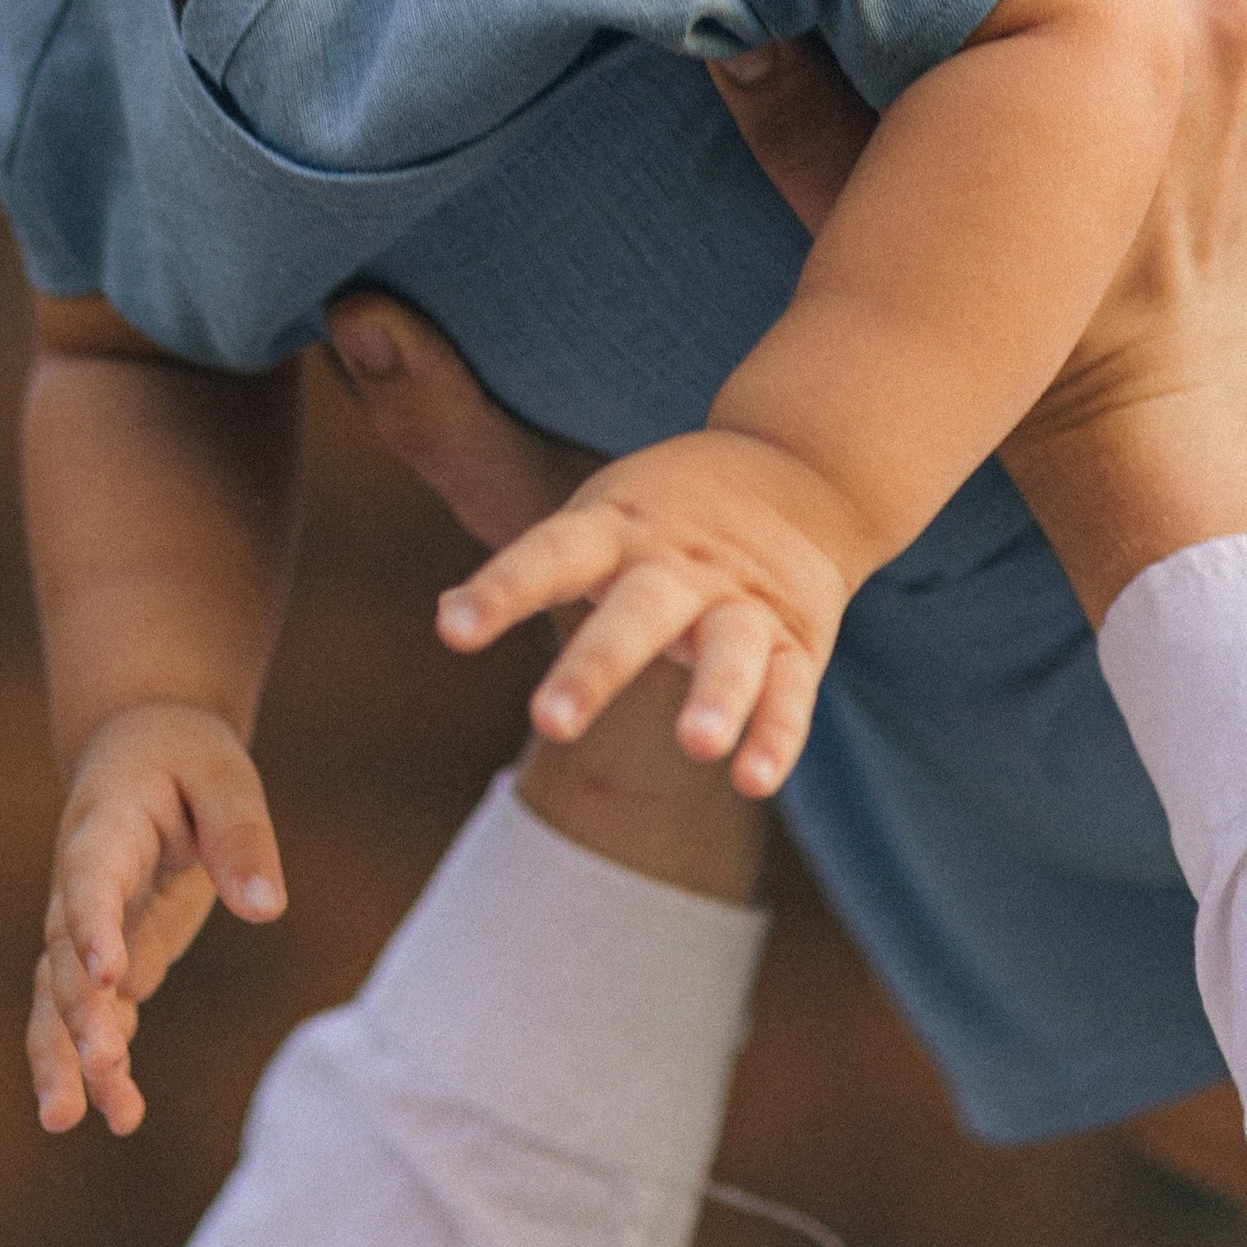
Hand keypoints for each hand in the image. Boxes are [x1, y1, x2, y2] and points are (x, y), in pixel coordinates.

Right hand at [29, 703, 285, 1136]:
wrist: (141, 754)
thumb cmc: (187, 762)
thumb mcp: (224, 778)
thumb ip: (242, 837)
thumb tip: (266, 909)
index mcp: (105, 829)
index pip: (91, 879)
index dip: (93, 926)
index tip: (106, 975)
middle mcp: (80, 888)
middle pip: (62, 956)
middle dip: (78, 1014)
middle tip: (102, 1063)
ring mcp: (86, 931)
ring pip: (58, 1001)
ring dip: (65, 1058)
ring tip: (68, 1120)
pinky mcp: (109, 963)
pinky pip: (94, 1017)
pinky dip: (101, 1066)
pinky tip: (121, 1116)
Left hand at [436, 428, 850, 796]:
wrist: (802, 465)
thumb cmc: (667, 512)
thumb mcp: (600, 517)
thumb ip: (533, 568)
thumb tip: (444, 614)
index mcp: (618, 529)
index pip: (553, 553)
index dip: (504, 588)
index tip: (454, 630)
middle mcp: (679, 564)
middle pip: (639, 610)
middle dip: (597, 666)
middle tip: (549, 723)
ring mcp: (741, 601)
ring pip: (732, 648)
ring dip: (717, 696)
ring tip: (695, 747)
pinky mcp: (795, 639)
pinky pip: (791, 688)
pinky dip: (777, 734)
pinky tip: (753, 780)